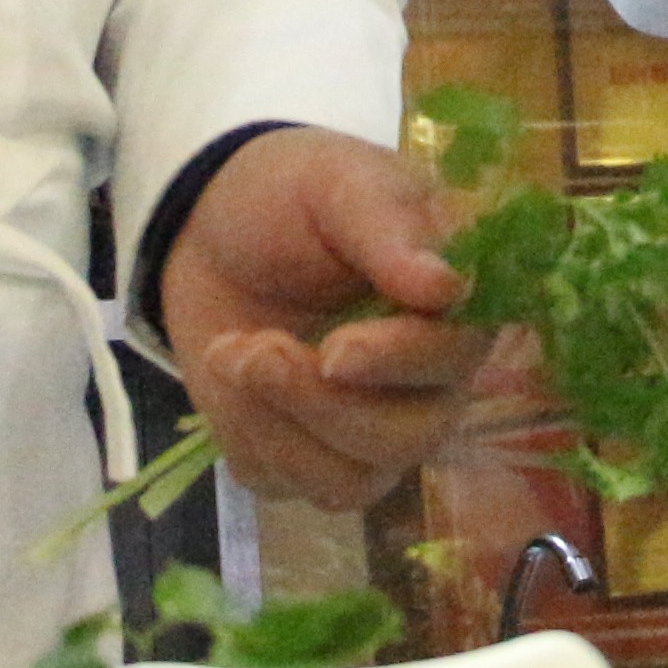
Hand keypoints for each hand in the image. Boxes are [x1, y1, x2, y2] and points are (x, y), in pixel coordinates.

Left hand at [162, 128, 501, 510]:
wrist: (210, 231)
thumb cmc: (293, 196)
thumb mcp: (337, 183)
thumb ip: (388, 229)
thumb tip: (447, 288)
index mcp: (453, 307)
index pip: (456, 358)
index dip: (400, 362)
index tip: (337, 349)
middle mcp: (428, 383)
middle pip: (410, 438)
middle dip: (324, 404)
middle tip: (258, 348)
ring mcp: (370, 429)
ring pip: (351, 481)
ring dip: (279, 424)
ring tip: (232, 350)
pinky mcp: (307, 457)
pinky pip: (287, 484)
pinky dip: (247, 436)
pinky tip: (230, 373)